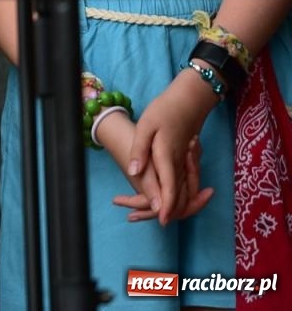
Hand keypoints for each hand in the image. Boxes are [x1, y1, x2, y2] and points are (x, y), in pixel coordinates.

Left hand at [117, 75, 218, 224]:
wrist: (189, 100)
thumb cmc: (164, 111)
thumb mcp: (145, 126)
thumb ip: (139, 150)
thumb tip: (132, 172)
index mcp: (168, 156)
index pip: (170, 188)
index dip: (166, 206)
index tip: (161, 221)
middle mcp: (181, 164)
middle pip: (180, 196)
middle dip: (167, 211)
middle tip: (135, 217)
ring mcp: (187, 163)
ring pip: (186, 193)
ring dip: (174, 206)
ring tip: (144, 213)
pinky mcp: (189, 161)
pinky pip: (188, 185)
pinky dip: (181, 196)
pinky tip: (164, 199)